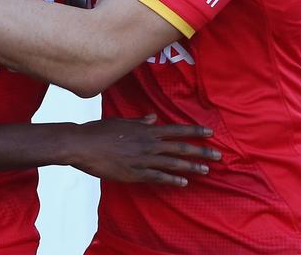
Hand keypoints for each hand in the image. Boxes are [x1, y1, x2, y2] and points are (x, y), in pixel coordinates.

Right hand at [69, 115, 220, 185]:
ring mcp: (143, 160)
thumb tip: (152, 118)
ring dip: (191, 167)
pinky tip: (183, 183)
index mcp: (145, 130)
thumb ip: (139, 122)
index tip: (210, 133)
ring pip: (173, 163)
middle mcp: (148, 144)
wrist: (82, 145)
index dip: (194, 132)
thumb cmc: (98, 131)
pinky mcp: (135, 173)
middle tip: (218, 156)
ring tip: (206, 170)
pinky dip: (172, 180)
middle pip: (180, 148)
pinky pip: (158, 177)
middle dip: (201, 152)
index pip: (176, 130)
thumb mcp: (120, 122)